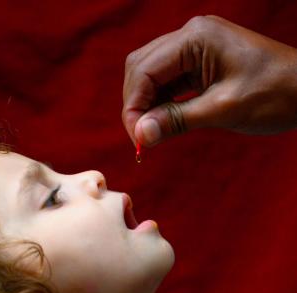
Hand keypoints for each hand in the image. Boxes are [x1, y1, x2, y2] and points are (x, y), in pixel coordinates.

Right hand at [122, 15, 296, 146]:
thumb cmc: (275, 94)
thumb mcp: (223, 109)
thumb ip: (177, 120)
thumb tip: (140, 135)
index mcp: (196, 38)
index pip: (144, 70)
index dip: (133, 106)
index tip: (137, 138)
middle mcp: (190, 37)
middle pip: (141, 68)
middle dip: (135, 104)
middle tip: (142, 137)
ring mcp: (194, 49)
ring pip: (150, 76)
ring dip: (146, 105)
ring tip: (152, 133)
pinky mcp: (199, 63)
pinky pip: (167, 82)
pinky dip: (160, 104)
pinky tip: (163, 122)